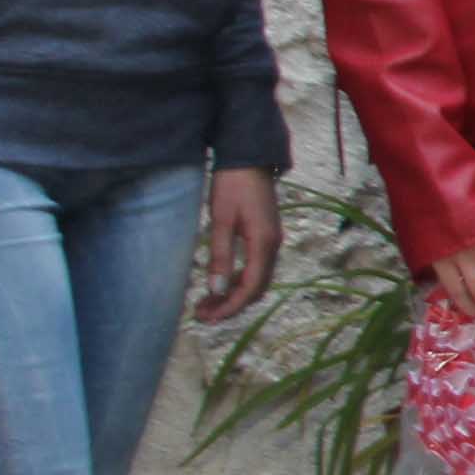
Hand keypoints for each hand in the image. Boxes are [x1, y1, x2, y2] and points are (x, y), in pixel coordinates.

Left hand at [197, 166, 280, 323]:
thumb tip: (216, 290)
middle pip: (256, 289)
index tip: (206, 317)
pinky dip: (238, 282)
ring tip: (206, 303)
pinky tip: (220, 283)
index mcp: (263, 243)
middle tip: (201, 315)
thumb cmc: (232, 185)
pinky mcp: (266, 236)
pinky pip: (256, 269)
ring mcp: (272, 241)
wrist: (249, 157)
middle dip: (230, 306)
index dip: (229, 307)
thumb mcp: (221, 219)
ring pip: (257, 281)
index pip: (250, 288)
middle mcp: (273, 246)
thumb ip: (220, 255)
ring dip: (234, 296)